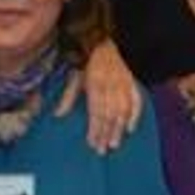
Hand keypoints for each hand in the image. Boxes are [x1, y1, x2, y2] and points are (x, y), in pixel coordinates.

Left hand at [55, 38, 140, 153]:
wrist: (108, 44)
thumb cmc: (90, 63)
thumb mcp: (75, 77)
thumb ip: (68, 97)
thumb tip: (57, 115)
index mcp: (95, 84)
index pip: (96, 112)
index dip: (94, 129)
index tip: (92, 143)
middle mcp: (110, 85)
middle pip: (109, 114)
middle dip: (105, 133)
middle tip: (102, 149)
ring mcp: (124, 85)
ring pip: (122, 111)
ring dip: (118, 129)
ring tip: (114, 144)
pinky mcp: (133, 84)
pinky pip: (137, 101)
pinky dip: (135, 116)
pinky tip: (130, 129)